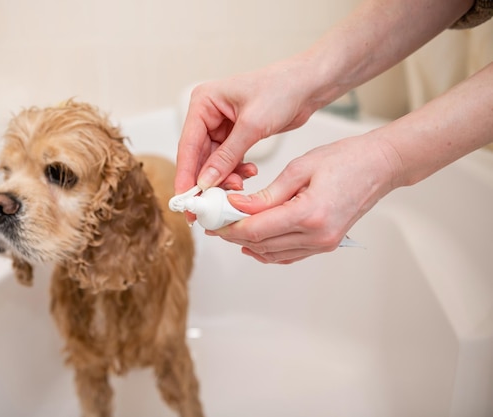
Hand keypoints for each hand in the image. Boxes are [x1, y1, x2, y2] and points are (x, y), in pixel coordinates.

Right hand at [174, 62, 318, 194]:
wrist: (308, 84)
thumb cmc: (282, 89)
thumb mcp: (252, 125)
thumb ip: (227, 156)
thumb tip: (205, 181)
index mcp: (203, 102)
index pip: (188, 144)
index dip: (186, 174)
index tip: (185, 198)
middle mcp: (208, 114)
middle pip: (198, 156)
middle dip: (206, 181)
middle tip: (208, 206)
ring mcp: (221, 126)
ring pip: (213, 162)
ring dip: (224, 178)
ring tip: (239, 186)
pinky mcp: (235, 136)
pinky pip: (228, 161)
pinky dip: (236, 172)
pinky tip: (249, 174)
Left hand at [208, 135, 401, 263]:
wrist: (379, 167)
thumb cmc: (346, 160)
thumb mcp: (299, 169)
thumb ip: (267, 194)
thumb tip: (238, 206)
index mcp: (309, 214)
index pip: (257, 229)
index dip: (230, 227)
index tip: (214, 220)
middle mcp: (317, 236)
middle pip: (262, 244)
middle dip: (234, 235)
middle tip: (216, 223)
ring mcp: (323, 244)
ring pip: (273, 253)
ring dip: (249, 243)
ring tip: (230, 229)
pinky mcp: (326, 244)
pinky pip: (289, 255)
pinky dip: (268, 250)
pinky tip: (254, 241)